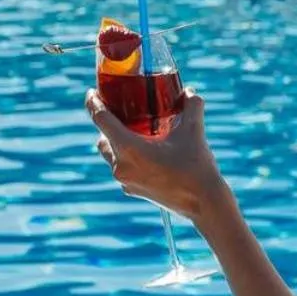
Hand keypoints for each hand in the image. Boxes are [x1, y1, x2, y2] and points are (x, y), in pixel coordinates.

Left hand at [86, 89, 227, 220]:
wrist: (204, 203)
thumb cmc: (196, 166)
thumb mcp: (194, 131)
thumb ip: (191, 106)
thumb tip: (189, 92)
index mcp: (129, 147)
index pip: (101, 119)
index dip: (93, 102)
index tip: (92, 93)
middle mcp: (121, 165)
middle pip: (103, 137)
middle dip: (108, 123)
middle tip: (119, 110)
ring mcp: (125, 181)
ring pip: (110, 154)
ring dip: (116, 141)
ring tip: (133, 131)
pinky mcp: (132, 190)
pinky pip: (122, 169)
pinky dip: (128, 157)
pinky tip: (145, 153)